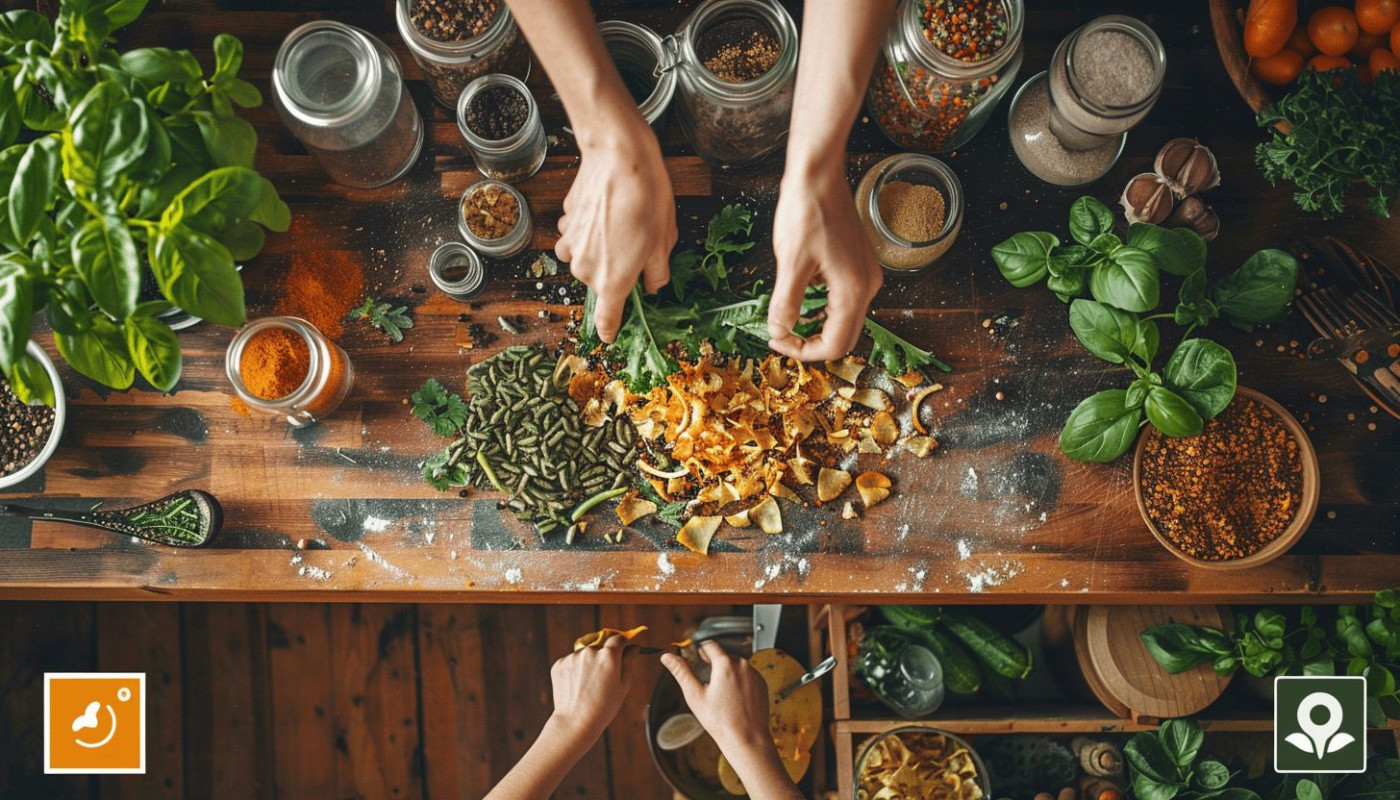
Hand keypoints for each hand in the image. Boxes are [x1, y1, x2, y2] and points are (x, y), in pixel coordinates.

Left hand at [548, 633, 633, 740]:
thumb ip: (628, 662)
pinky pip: (571, 662)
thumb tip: (633, 647)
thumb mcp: (623, 685)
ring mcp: (573, 657)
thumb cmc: (604, 707)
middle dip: (603, 657)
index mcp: (608, 656)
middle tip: (603, 677)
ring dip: (587, 664)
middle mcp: (590, 651)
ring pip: (584, 655)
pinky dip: (574, 670)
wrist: (576, 722)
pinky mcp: (559, 664)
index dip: (621, 644)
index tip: (622, 649)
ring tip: (588, 686)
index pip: (618, 639)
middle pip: (600, 646)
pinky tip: (577, 687)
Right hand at [556, 110, 676, 342]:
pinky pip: (576, 237)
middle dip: (617, 271)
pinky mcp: (565, 224)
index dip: (610, 329)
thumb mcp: (665, 242)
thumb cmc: (647, 199)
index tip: (611, 335)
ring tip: (621, 225)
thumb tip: (653, 286)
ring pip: (585, 260)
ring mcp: (571, 245)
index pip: (607, 319)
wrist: (619, 157)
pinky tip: (605, 212)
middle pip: (600, 283)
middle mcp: (586, 269)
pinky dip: (589, 231)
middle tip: (638, 246)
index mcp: (613, 281)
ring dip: (600, 251)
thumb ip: (657, 273)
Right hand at [661, 641, 771, 755]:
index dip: (699, 649)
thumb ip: (681, 672)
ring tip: (719, 693)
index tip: (694, 657)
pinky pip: (747, 675)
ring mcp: (754, 674)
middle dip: (712, 663)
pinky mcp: (761, 683)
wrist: (747, 739)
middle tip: (704, 680)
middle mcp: (742, 664)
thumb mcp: (695, 695)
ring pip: (735, 665)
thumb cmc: (720, 721)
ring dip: (726, 672)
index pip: (710, 645)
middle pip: (723, 655)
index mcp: (725, 664)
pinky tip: (732, 697)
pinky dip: (738, 681)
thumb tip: (667, 657)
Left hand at [767, 161, 882, 360]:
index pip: (835, 345)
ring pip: (843, 318)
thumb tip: (779, 332)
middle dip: (810, 342)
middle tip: (779, 334)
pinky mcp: (858, 263)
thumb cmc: (806, 211)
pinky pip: (842, 297)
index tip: (776, 341)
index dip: (803, 352)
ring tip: (786, 317)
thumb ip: (786, 303)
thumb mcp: (790, 262)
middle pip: (843, 336)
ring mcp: (865, 273)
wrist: (819, 173)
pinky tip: (799, 292)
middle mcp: (867, 286)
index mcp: (853, 290)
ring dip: (815, 325)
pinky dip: (821, 306)